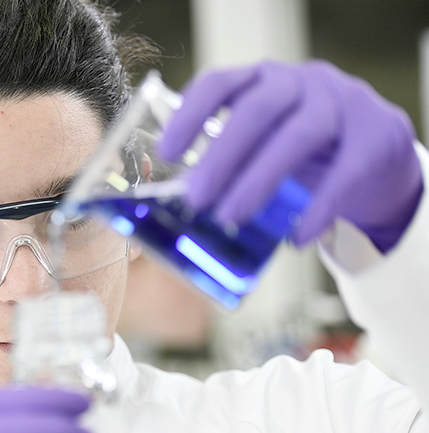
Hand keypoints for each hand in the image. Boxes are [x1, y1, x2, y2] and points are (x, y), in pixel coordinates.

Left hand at [158, 60, 422, 252]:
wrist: (378, 154)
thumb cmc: (301, 152)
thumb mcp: (262, 144)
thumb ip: (228, 162)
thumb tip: (179, 205)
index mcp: (261, 81)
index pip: (220, 83)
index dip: (190, 114)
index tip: (167, 153)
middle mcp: (301, 83)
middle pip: (258, 110)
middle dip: (222, 157)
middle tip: (197, 200)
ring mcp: (343, 104)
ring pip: (299, 136)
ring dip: (259, 180)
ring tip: (231, 218)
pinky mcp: (377, 137)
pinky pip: (345, 174)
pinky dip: (317, 209)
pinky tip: (295, 238)